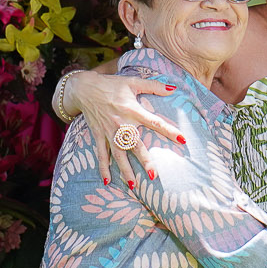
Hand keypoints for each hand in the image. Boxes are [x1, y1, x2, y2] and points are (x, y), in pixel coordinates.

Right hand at [64, 70, 188, 187]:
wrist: (84, 88)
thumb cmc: (111, 85)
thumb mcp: (132, 82)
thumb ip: (153, 86)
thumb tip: (173, 88)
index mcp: (132, 110)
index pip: (154, 122)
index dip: (169, 130)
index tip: (182, 140)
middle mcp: (121, 123)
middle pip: (135, 145)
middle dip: (144, 160)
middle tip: (153, 175)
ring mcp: (108, 131)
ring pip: (119, 154)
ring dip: (125, 170)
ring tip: (133, 185)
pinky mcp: (98, 135)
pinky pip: (101, 154)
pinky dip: (103, 167)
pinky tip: (107, 181)